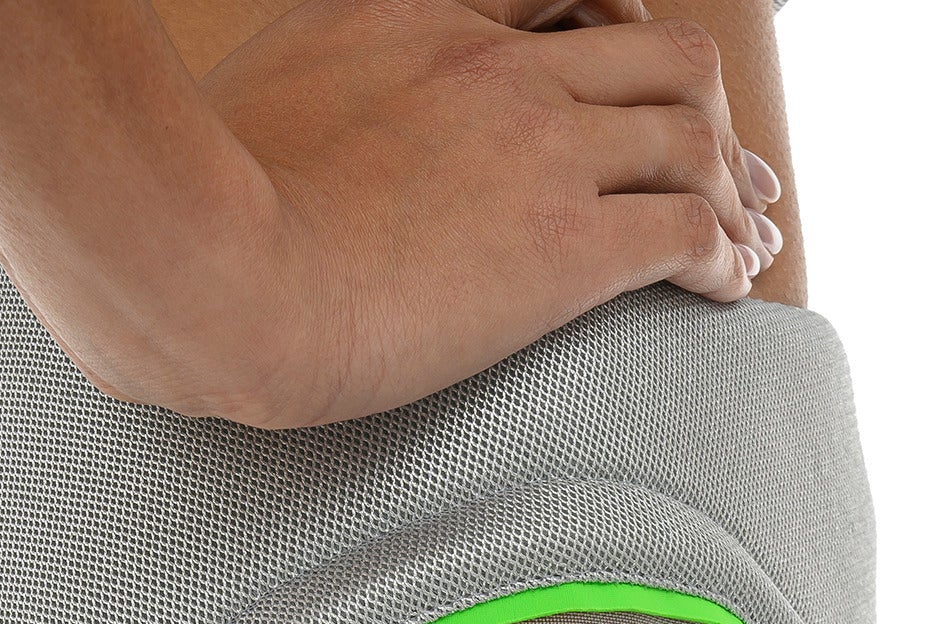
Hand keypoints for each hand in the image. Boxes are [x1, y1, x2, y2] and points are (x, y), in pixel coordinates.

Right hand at [192, 0, 784, 422]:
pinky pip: (688, 229)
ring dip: (733, 180)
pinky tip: (733, 280)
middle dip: (700, 102)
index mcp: (417, 14)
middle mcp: (498, 65)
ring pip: (692, 129)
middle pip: (650, 46)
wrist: (211, 274)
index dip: (607, 24)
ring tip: (751, 229)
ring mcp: (540, 149)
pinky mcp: (568, 248)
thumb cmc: (189, 219)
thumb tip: (237, 152)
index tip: (625, 69)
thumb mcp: (235, 104)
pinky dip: (725, 251)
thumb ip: (276, 99)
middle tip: (722, 159)